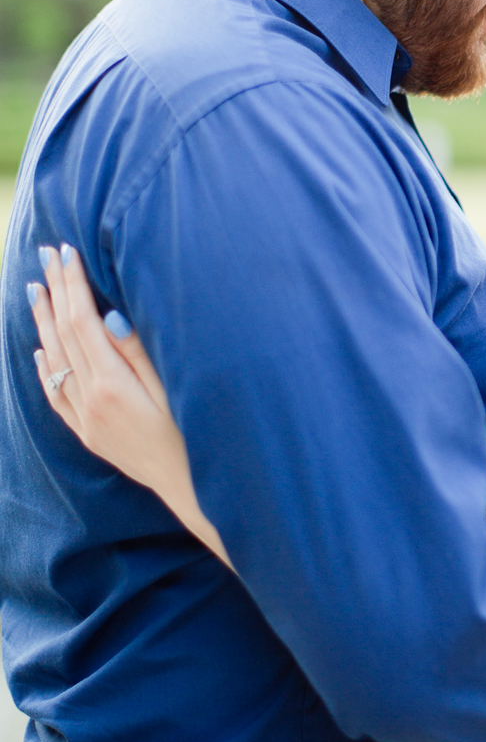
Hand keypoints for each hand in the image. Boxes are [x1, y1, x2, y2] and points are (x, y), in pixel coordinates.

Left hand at [28, 247, 230, 565]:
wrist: (190, 489)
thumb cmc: (194, 434)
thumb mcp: (173, 388)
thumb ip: (137, 351)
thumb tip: (106, 314)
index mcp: (112, 384)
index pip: (82, 321)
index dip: (73, 284)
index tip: (66, 252)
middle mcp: (90, 401)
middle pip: (64, 334)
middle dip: (55, 291)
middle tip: (45, 255)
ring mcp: (86, 419)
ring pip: (54, 361)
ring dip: (43, 322)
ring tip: (36, 289)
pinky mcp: (88, 434)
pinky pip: (55, 395)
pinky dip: (45, 367)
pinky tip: (40, 350)